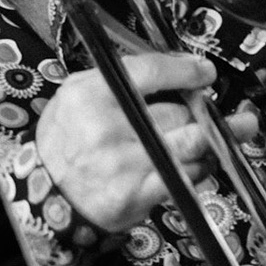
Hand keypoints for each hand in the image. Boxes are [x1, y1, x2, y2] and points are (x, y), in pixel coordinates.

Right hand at [36, 50, 259, 231]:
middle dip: (199, 111)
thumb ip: (126, 76)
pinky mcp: (138, 194)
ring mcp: (125, 164)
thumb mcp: (80, 93)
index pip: (153, 71)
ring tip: (219, 133)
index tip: (205, 72)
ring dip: (208, 139)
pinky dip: (199, 167)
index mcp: (92, 94)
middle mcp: (107, 128)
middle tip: (207, 111)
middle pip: (179, 110)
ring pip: (192, 142)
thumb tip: (182, 68)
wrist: (47, 197)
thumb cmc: (67, 141)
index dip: (188, 70)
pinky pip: (188, 175)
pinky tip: (198, 162)